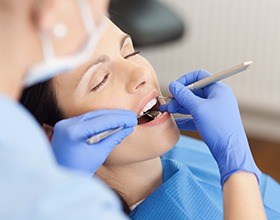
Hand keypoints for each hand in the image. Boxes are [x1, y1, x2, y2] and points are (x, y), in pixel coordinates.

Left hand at [51, 109, 136, 174]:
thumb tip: (128, 128)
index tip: (133, 119)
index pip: (101, 121)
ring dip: (108, 117)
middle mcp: (66, 124)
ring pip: (91, 116)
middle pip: (96, 115)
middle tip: (131, 117)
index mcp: (73, 132)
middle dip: (115, 116)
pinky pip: (85, 120)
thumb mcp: (99, 154)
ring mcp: (64, 124)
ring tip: (124, 118)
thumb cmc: (79, 171)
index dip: (119, 119)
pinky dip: (99, 121)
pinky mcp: (65, 126)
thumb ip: (113, 139)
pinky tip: (111, 122)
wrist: (59, 180)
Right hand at [160, 70, 260, 185]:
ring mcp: (214, 110)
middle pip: (194, 91)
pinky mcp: (211, 122)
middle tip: (167, 104)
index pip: (200, 76)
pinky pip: (195, 116)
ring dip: (179, 107)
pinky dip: (184, 118)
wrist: (230, 152)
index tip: (174, 88)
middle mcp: (217, 98)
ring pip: (193, 104)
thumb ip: (184, 95)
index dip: (185, 80)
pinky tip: (175, 122)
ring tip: (167, 112)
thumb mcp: (198, 109)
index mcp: (218, 90)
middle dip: (179, 97)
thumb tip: (173, 85)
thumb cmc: (218, 128)